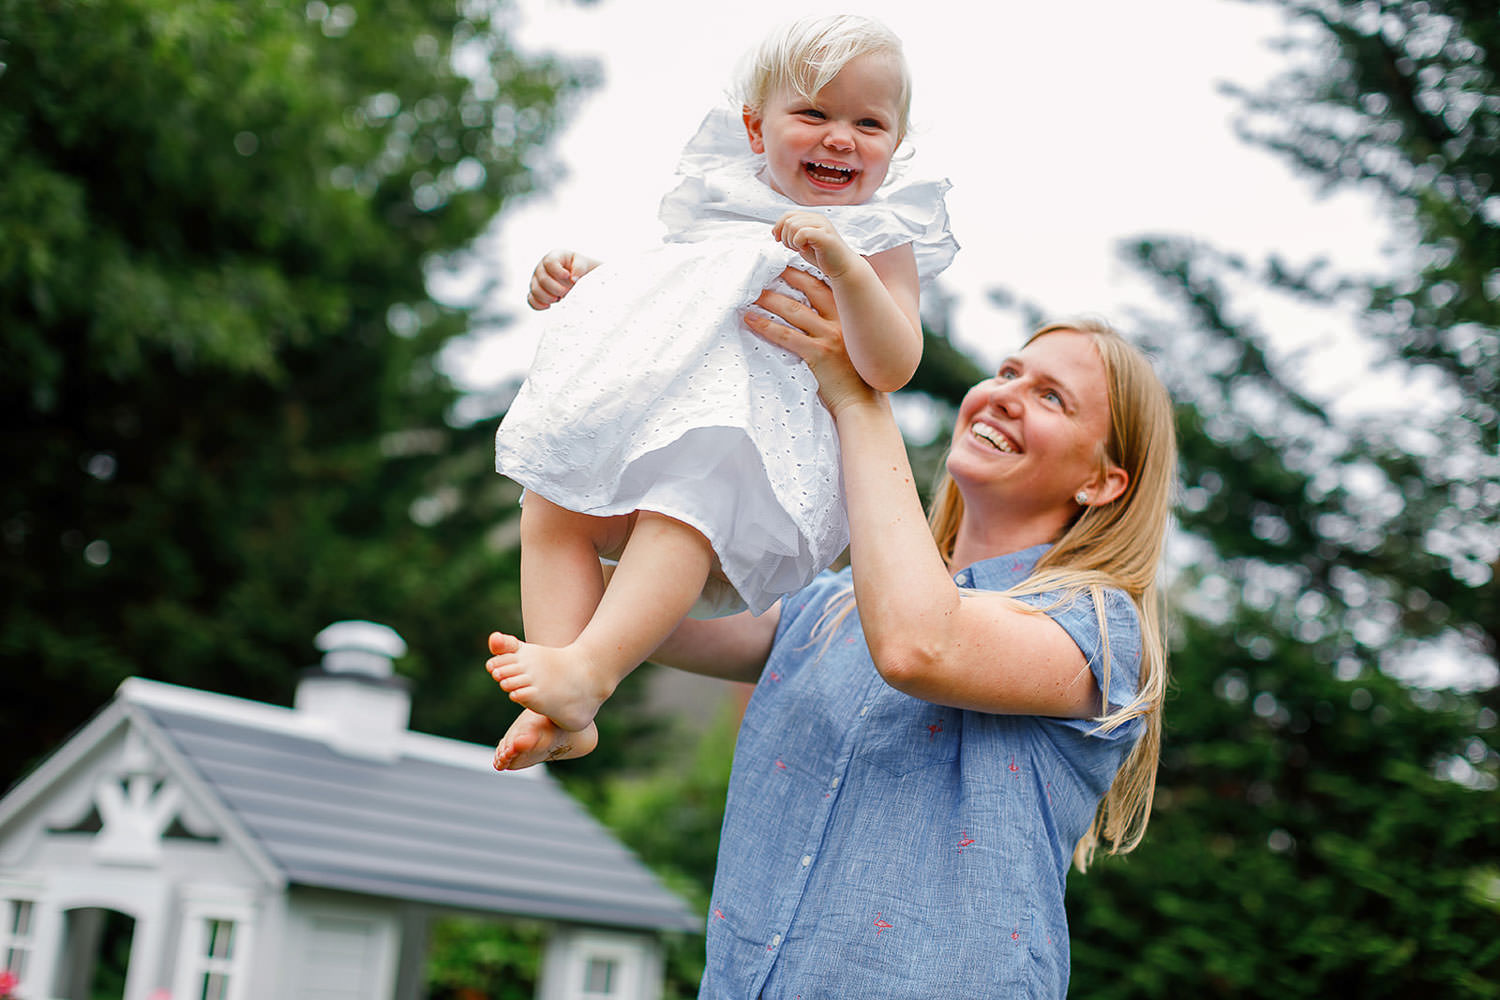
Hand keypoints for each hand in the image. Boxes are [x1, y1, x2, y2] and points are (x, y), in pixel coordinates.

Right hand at [527, 249, 599, 309]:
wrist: (579, 277)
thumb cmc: (580, 268)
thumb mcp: (584, 264)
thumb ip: (579, 268)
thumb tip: (573, 279)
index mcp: (554, 256)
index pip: (549, 262)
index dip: (557, 271)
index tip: (568, 276)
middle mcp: (542, 267)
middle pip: (542, 279)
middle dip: (555, 288)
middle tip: (566, 292)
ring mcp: (537, 279)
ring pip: (535, 290)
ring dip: (548, 297)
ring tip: (559, 298)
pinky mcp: (536, 291)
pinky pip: (531, 299)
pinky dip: (538, 305)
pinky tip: (549, 306)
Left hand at [745, 267, 879, 415]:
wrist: (862, 404)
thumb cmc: (855, 377)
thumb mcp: (853, 344)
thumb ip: (839, 326)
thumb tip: (813, 313)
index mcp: (850, 316)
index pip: (825, 285)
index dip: (803, 272)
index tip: (783, 264)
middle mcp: (842, 320)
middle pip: (808, 289)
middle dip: (783, 276)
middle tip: (762, 269)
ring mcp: (831, 336)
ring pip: (793, 310)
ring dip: (768, 300)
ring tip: (750, 294)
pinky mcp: (819, 354)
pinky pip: (787, 335)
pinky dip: (766, 326)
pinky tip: (751, 320)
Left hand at [772, 212, 858, 278]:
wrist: (842, 267)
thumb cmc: (824, 256)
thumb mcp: (803, 242)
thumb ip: (792, 233)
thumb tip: (776, 230)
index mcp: (813, 218)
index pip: (788, 214)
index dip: (778, 226)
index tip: (777, 239)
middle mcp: (818, 219)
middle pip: (788, 220)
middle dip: (785, 237)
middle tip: (794, 247)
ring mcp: (822, 226)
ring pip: (793, 226)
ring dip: (791, 241)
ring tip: (800, 248)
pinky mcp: (824, 236)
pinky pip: (802, 233)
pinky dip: (798, 243)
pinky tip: (805, 249)